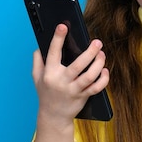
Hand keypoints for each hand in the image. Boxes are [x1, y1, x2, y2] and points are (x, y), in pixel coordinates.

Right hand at [31, 24, 109, 141]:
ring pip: (89, 76)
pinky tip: (105, 71)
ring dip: (98, 64)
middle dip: (89, 52)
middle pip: (78, 65)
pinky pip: (96, 88)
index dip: (58, 38)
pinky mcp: (83, 97)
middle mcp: (61, 81)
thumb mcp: (37, 77)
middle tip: (97, 42)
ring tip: (101, 54)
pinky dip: (103, 79)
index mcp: (49, 73)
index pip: (53, 53)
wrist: (53, 116)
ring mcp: (73, 90)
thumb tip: (41, 44)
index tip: (63, 26)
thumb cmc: (46, 92)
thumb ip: (38, 60)